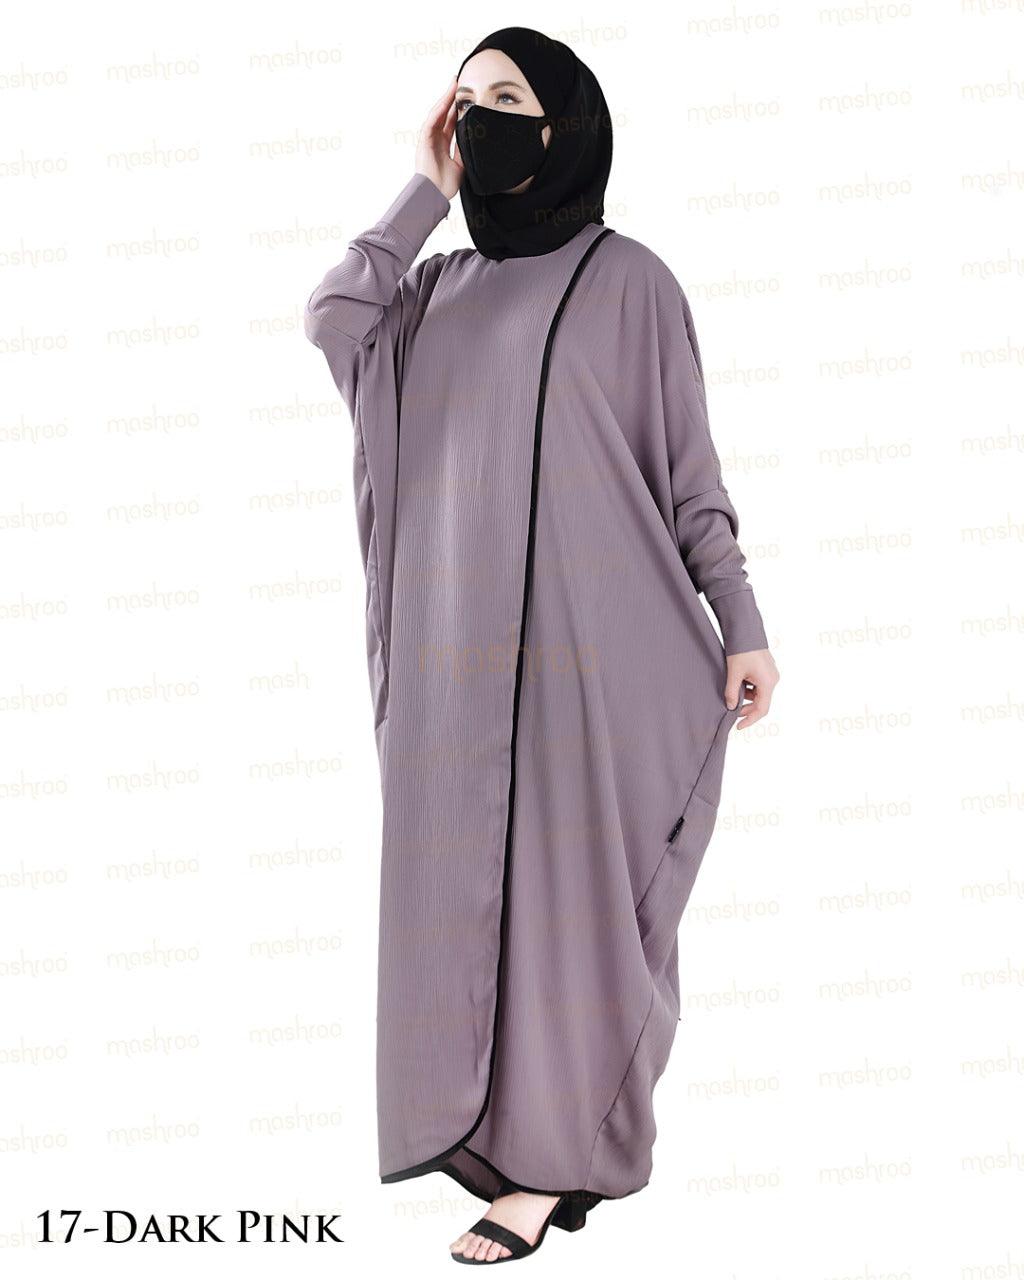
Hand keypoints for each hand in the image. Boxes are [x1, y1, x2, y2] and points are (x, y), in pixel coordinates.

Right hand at [415, 75, 463, 200]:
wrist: (435, 195)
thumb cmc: (445, 185)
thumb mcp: (462, 164)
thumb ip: (465, 150)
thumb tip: (476, 140)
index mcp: (443, 144)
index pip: (452, 121)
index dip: (458, 108)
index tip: (467, 96)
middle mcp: (435, 139)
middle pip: (444, 113)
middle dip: (452, 97)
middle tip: (460, 82)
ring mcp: (429, 138)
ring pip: (438, 113)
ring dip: (445, 98)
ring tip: (454, 84)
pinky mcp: (424, 140)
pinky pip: (432, 121)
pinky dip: (439, 110)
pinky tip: (446, 99)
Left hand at [724, 649, 778, 729]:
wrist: (745, 630)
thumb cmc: (741, 650)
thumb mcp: (733, 673)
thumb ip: (731, 692)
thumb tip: (730, 706)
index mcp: (767, 683)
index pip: (761, 709)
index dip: (750, 719)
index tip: (738, 726)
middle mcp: (773, 679)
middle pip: (761, 702)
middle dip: (746, 708)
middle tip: (731, 710)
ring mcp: (771, 674)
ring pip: (759, 693)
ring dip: (746, 697)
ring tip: (732, 693)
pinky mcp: (767, 669)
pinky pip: (759, 685)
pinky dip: (748, 688)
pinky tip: (737, 683)